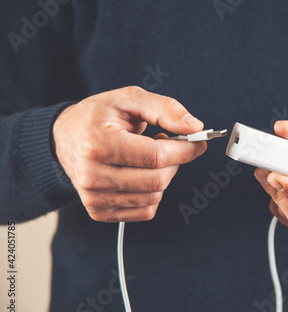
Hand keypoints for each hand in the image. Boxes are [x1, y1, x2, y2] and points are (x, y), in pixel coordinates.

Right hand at [53, 86, 206, 221]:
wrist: (64, 138)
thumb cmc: (99, 116)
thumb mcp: (130, 99)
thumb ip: (165, 109)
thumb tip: (195, 127)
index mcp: (98, 143)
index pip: (155, 157)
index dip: (185, 150)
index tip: (198, 142)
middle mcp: (92, 175)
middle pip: (157, 180)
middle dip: (174, 162)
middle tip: (167, 145)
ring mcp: (94, 197)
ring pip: (154, 197)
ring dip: (162, 176)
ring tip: (147, 157)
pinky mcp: (99, 212)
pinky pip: (145, 210)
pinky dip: (152, 192)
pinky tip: (139, 174)